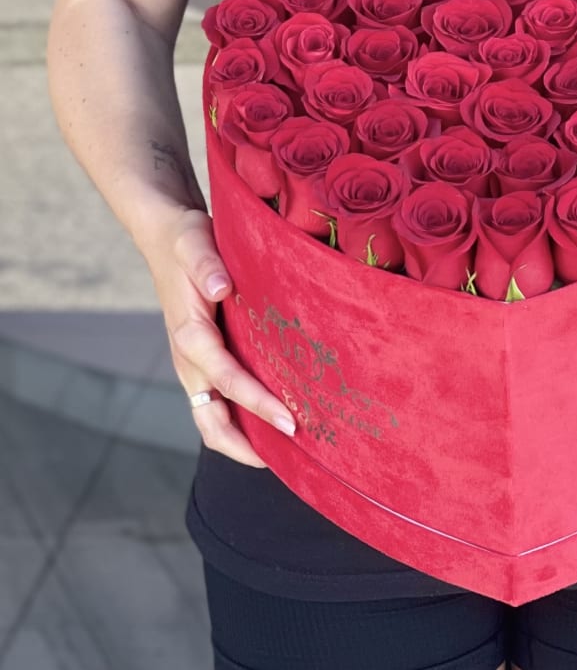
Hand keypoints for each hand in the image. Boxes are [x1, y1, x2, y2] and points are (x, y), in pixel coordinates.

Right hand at [140, 206, 296, 466]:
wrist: (167, 238)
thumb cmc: (186, 241)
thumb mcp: (195, 243)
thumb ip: (207, 265)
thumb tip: (223, 288)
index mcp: (190, 337)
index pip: (228, 381)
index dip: (259, 404)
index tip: (291, 422)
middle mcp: (190, 361)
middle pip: (212, 422)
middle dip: (249, 445)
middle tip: (294, 453)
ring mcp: (195, 366)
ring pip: (214, 419)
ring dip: (246, 440)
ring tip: (288, 452)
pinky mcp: (204, 361)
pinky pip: (221, 402)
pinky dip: (243, 420)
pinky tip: (274, 421)